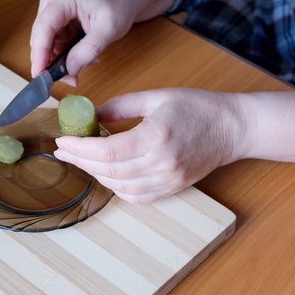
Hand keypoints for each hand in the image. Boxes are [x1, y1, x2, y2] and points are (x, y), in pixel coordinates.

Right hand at [30, 0, 176, 84]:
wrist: (124, 0)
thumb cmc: (118, 6)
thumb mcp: (109, 27)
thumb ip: (90, 48)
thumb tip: (71, 69)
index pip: (44, 28)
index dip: (39, 54)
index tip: (40, 76)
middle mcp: (52, 4)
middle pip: (42, 38)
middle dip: (53, 63)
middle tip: (70, 80)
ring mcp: (54, 14)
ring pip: (48, 45)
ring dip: (63, 61)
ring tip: (86, 63)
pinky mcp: (59, 24)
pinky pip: (57, 45)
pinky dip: (68, 56)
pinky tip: (84, 57)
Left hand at [54, 88, 245, 202]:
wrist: (232, 128)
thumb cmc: (198, 107)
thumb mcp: (156, 97)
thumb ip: (120, 106)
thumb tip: (91, 114)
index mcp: (156, 136)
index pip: (106, 151)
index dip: (79, 148)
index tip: (63, 140)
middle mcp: (162, 164)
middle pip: (108, 170)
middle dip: (80, 161)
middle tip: (64, 150)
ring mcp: (168, 180)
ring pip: (119, 187)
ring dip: (96, 175)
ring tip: (82, 160)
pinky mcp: (172, 188)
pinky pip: (137, 197)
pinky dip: (116, 188)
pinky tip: (107, 175)